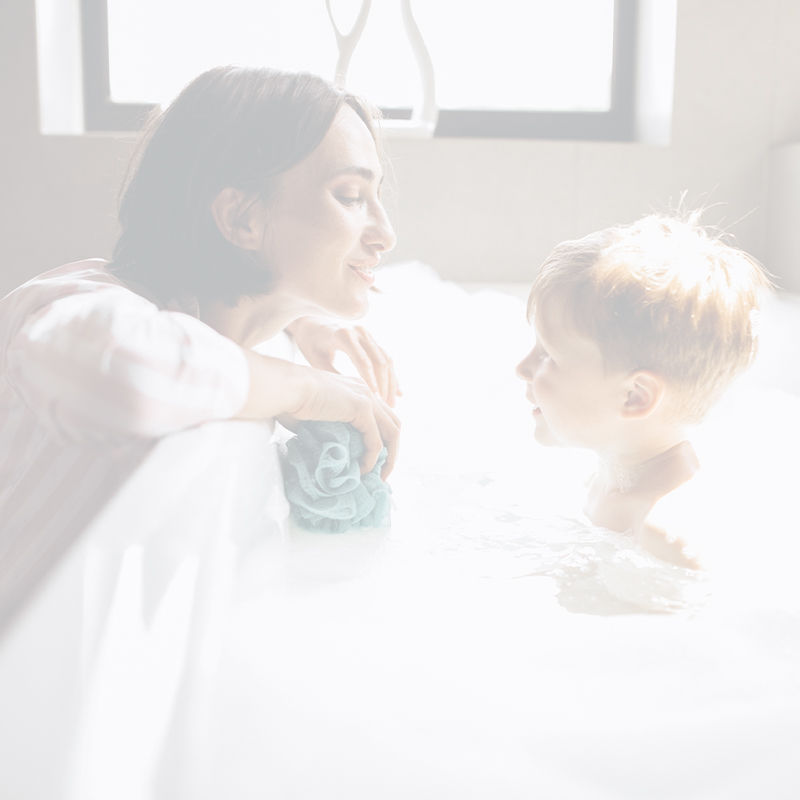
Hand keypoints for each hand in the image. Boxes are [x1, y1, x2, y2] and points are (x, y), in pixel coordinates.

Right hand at [278, 368, 400, 480]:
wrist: (286, 388)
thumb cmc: (290, 400)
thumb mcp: (314, 416)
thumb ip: (326, 429)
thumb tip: (325, 448)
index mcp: (355, 390)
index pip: (380, 416)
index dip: (381, 439)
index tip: (372, 460)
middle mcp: (365, 391)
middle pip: (393, 423)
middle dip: (392, 450)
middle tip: (382, 472)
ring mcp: (366, 397)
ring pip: (392, 432)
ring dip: (389, 457)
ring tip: (379, 476)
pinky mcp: (362, 407)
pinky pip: (375, 440)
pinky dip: (372, 458)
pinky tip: (362, 469)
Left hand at [286, 317, 401, 407]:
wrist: (313, 323)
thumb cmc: (311, 343)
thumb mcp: (316, 360)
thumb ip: (332, 375)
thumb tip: (350, 398)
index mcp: (343, 336)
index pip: (363, 361)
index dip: (371, 381)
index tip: (376, 400)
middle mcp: (358, 332)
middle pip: (379, 361)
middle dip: (384, 386)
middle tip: (386, 407)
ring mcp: (367, 334)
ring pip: (386, 360)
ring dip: (391, 383)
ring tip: (392, 404)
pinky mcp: (371, 339)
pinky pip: (386, 358)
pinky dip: (391, 376)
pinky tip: (397, 392)